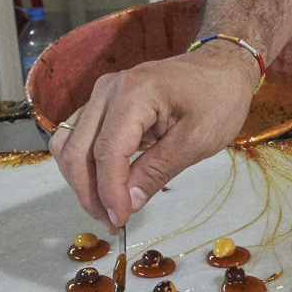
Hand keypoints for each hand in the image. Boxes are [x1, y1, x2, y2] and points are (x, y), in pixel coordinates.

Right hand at [48, 43, 256, 233]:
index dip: (109, 192)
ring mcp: (101, 94)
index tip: (120, 220)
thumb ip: (158, 171)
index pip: (106, 152)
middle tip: (112, 223)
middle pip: (76, 150)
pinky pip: (80, 136)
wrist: (222, 68)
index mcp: (133, 93)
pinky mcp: (103, 103)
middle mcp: (107, 90)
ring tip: (107, 209)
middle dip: (89, 193)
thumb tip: (128, 203)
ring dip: (81, 181)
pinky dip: (86, 165)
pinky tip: (106, 187)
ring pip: (69, 144)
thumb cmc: (218, 99)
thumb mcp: (197, 140)